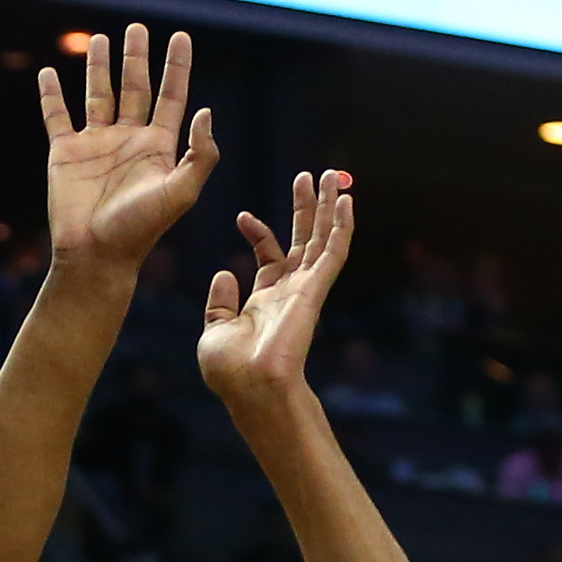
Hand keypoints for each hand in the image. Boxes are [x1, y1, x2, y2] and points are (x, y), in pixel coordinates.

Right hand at [40, 24, 217, 275]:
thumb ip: (199, 155)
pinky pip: (57, 117)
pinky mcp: (65, 154)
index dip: (177, 67)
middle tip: (138, 29)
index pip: (171, 97)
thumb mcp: (181, 193)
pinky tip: (49, 74)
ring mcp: (95, 145)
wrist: (95, 256)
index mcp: (157, 147)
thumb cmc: (140, 230)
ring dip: (99, 67)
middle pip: (135, 88)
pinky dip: (52, 95)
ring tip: (101, 39)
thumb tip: (206, 111)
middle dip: (136, 58)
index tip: (181, 37)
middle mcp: (128, 141)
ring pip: (98, 95)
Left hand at [197, 169, 355, 403]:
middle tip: (308, 177)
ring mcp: (305, 289)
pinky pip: (334, 252)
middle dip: (305, 208)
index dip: (258, 233)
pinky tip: (346, 201)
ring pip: (321, 239)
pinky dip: (342, 226)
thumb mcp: (215, 331)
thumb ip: (220, 303)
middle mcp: (289, 291)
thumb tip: (225, 273)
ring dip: (328, 207)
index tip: (242, 217)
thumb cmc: (231, 371)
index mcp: (265, 300)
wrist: (250, 386)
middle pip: (301, 240)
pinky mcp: (315, 290)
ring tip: (333, 176)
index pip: (269, 257)